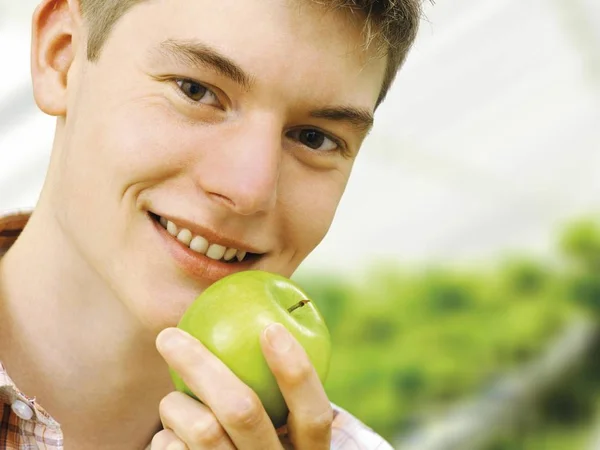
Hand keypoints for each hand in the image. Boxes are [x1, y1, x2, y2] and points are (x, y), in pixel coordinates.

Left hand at [151, 323, 332, 448]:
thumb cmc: (251, 437)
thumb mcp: (275, 423)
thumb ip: (272, 387)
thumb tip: (261, 318)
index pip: (314, 415)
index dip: (297, 372)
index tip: (271, 328)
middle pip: (242, 411)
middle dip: (201, 365)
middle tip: (169, 335)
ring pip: (203, 430)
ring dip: (175, 404)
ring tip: (173, 401)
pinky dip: (165, 436)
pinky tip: (171, 436)